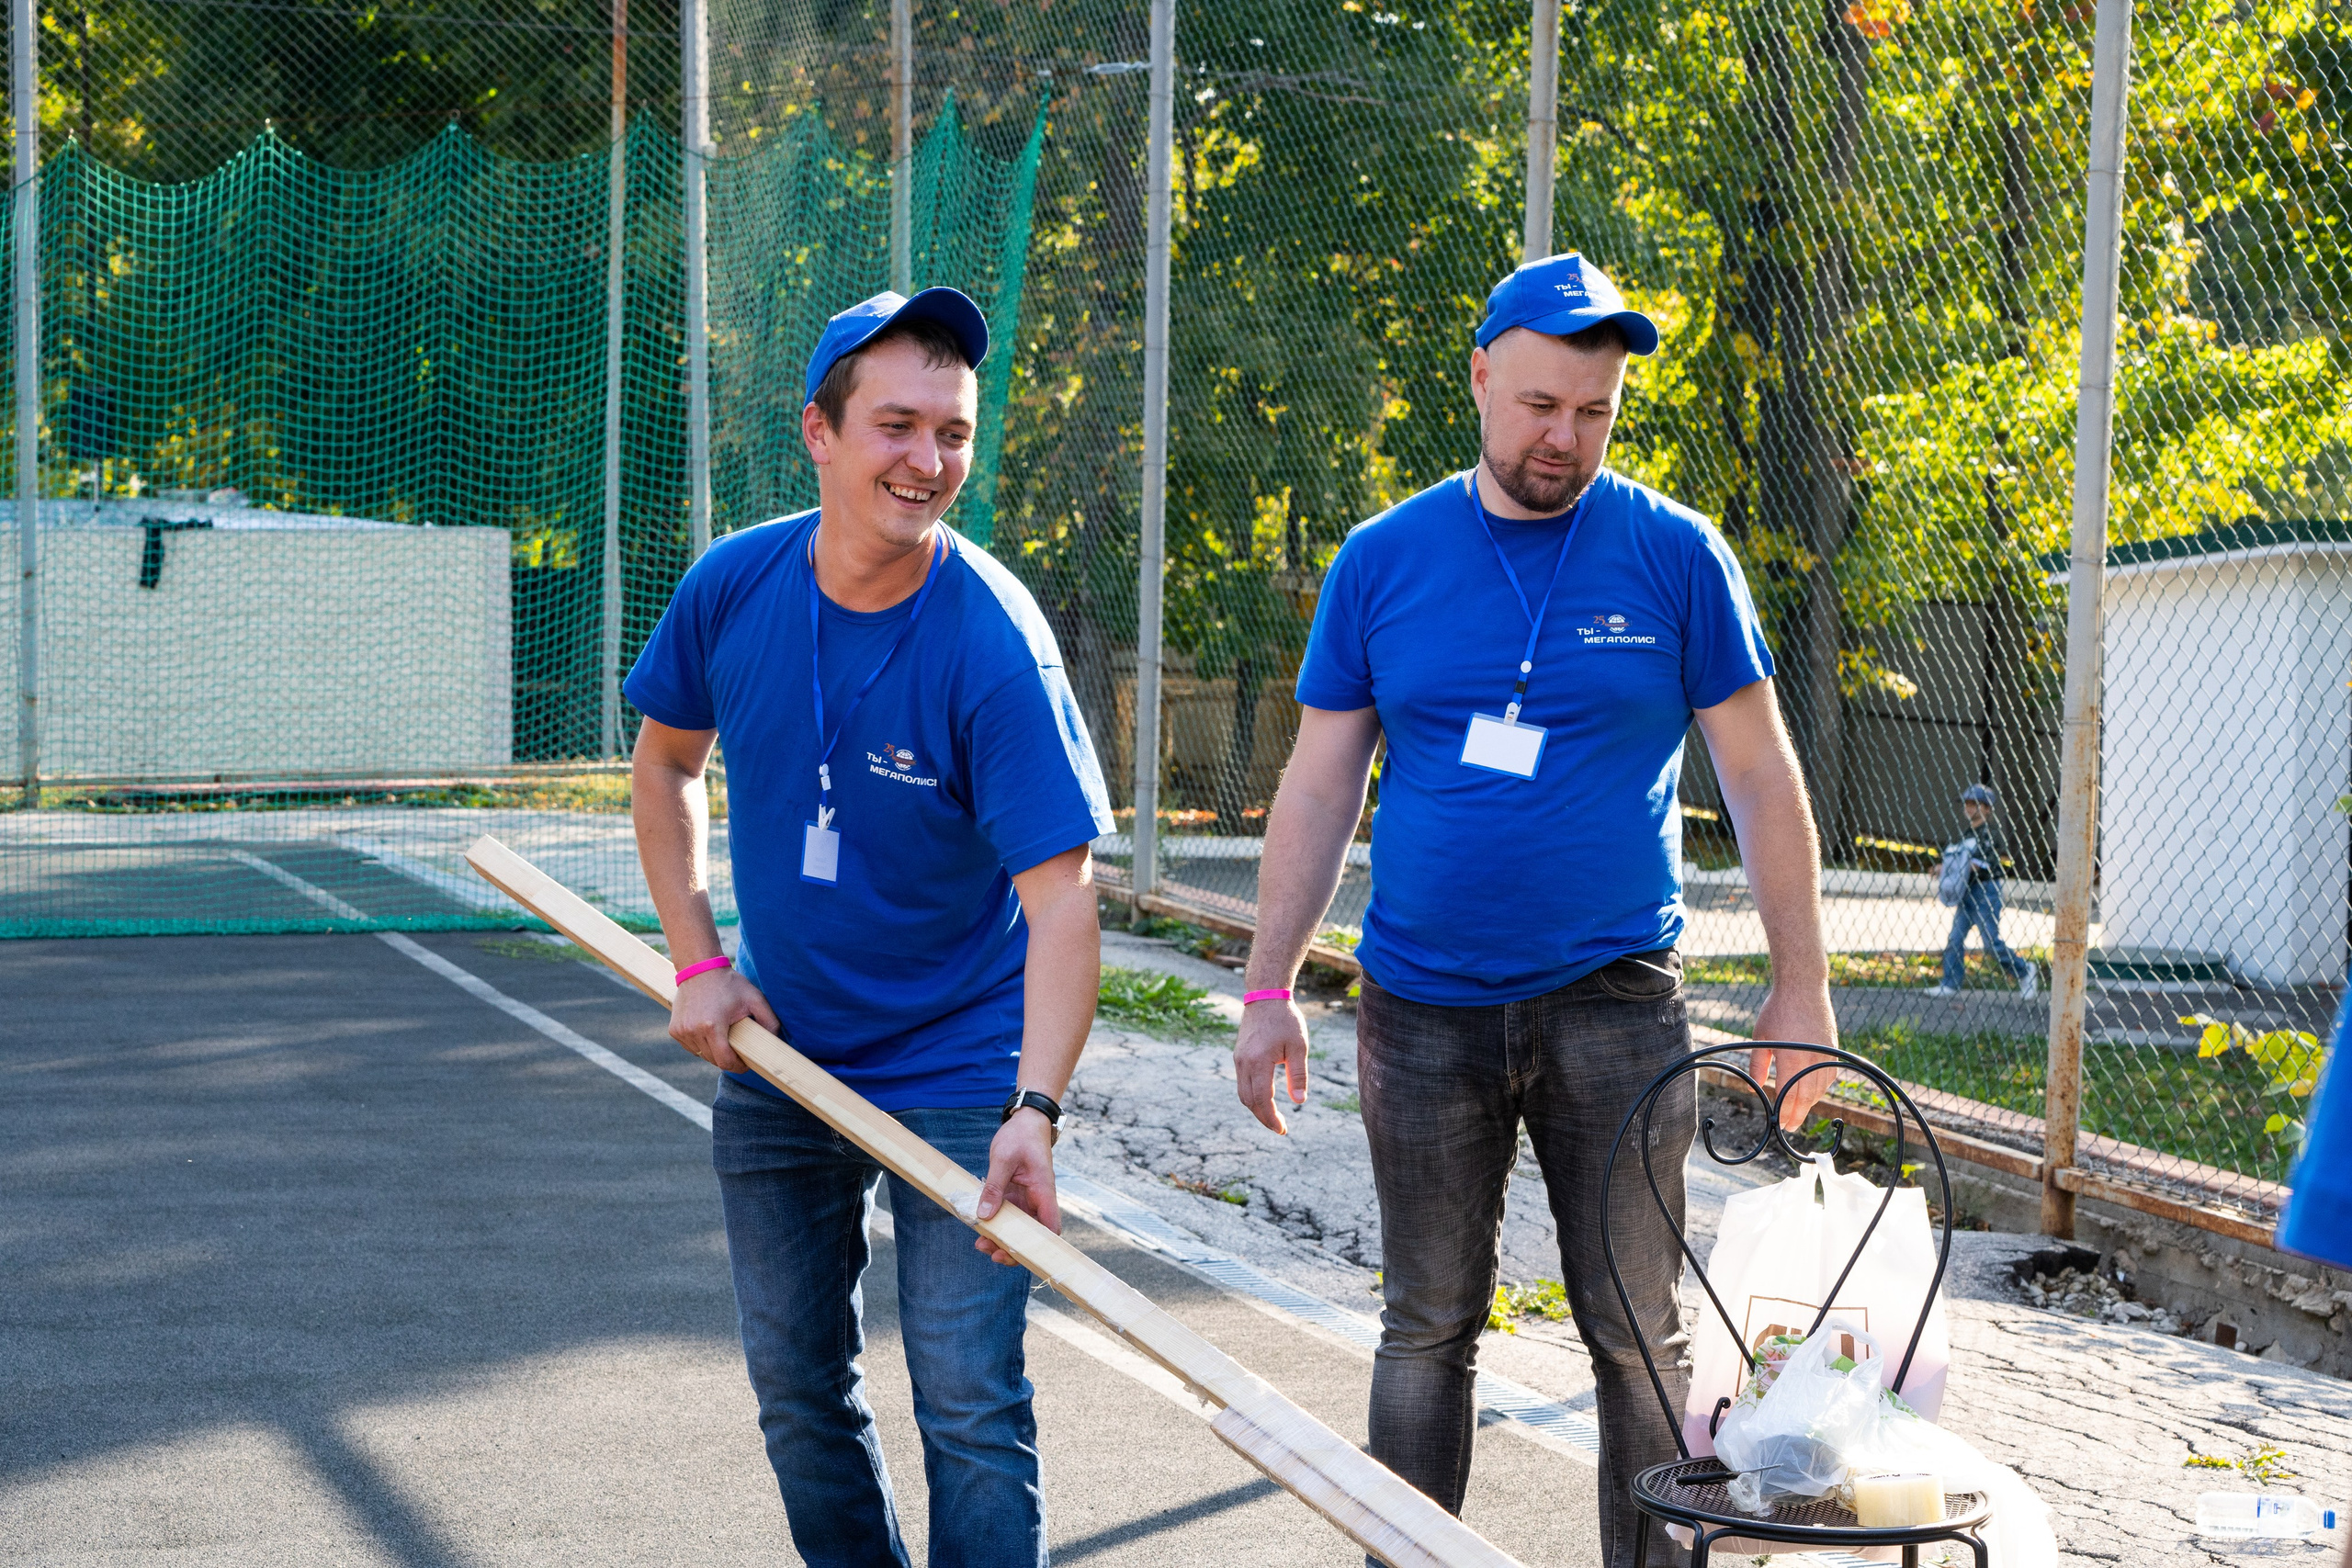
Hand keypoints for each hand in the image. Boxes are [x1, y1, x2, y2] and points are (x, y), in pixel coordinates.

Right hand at [667, 967, 777, 1074]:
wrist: (699, 968)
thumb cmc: (729, 983)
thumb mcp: (755, 998)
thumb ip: (770, 1021)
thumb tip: (775, 1042)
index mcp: (712, 1026)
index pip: (725, 1061)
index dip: (738, 1067)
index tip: (746, 1063)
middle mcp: (692, 1031)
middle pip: (713, 1060)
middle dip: (727, 1059)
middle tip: (738, 1049)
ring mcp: (681, 1031)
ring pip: (702, 1055)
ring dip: (713, 1052)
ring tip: (724, 1037)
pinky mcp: (674, 1030)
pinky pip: (691, 1047)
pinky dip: (701, 1045)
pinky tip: (709, 1032)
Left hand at [973, 1109, 1059, 1264]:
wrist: (1026, 1122)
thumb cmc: (1020, 1136)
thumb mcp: (1003, 1159)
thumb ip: (993, 1187)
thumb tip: (984, 1216)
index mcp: (1043, 1190)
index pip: (1050, 1225)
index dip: (1039, 1244)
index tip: (1020, 1253)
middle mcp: (1038, 1199)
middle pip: (1033, 1233)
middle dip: (1015, 1247)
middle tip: (992, 1253)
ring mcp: (1028, 1199)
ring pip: (1020, 1227)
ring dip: (1003, 1238)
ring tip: (981, 1243)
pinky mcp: (1017, 1196)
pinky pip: (1009, 1216)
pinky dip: (997, 1224)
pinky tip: (981, 1227)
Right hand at [1234, 997, 1308, 1134]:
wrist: (1265, 996)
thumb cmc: (1286, 1020)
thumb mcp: (1299, 1047)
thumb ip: (1298, 1075)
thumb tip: (1299, 1102)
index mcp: (1259, 1062)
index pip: (1263, 1100)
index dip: (1272, 1119)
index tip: (1283, 1130)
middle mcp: (1243, 1063)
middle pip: (1249, 1101)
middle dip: (1264, 1117)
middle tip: (1280, 1128)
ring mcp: (1238, 1059)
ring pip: (1243, 1093)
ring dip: (1256, 1108)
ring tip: (1273, 1116)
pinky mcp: (1238, 1055)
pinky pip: (1242, 1082)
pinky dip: (1252, 1095)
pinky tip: (1266, 1097)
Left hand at [1750, 981, 1838, 1130]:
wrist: (1803, 988)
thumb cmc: (1777, 1011)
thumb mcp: (1761, 1037)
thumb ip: (1758, 1065)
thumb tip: (1754, 1089)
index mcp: (1792, 1058)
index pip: (1789, 1095)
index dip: (1785, 1112)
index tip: (1781, 1124)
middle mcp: (1812, 1059)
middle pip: (1807, 1097)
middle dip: (1798, 1114)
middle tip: (1790, 1126)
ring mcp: (1825, 1055)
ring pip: (1820, 1089)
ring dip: (1810, 1103)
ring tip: (1798, 1111)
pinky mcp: (1833, 1050)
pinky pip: (1829, 1077)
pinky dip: (1821, 1089)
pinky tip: (1812, 1093)